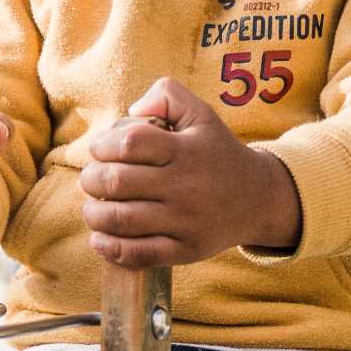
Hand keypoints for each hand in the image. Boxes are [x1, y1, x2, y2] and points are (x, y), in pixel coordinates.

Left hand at [81, 76, 302, 266]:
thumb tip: (134, 109)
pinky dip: (111, 249)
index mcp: (186, 150)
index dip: (103, 145)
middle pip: (118, 182)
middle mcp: (186, 186)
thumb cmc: (216, 153)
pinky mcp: (186, 251)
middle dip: (92, 179)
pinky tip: (100, 239)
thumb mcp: (201, 114)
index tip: (99, 150)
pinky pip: (140, 254)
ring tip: (93, 208)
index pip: (130, 143)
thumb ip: (167, 95)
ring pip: (122, 220)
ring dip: (94, 214)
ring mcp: (186, 221)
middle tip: (91, 179)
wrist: (258, 199)